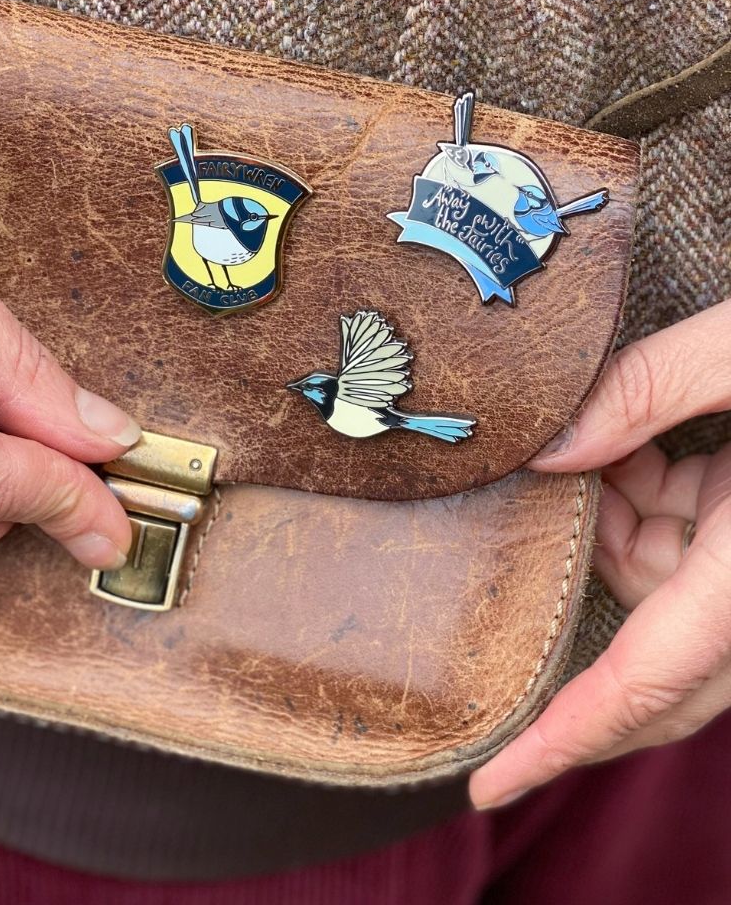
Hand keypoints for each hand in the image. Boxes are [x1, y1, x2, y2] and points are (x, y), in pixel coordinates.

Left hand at [469, 298, 730, 808]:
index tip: (490, 786)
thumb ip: (650, 390)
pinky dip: (646, 512)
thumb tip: (549, 451)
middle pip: (652, 670)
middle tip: (500, 611)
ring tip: (609, 454)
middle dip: (577, 644)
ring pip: (658, 600)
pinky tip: (637, 454)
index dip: (565, 741)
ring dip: (610, 536)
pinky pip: (685, 559)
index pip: (649, 682)